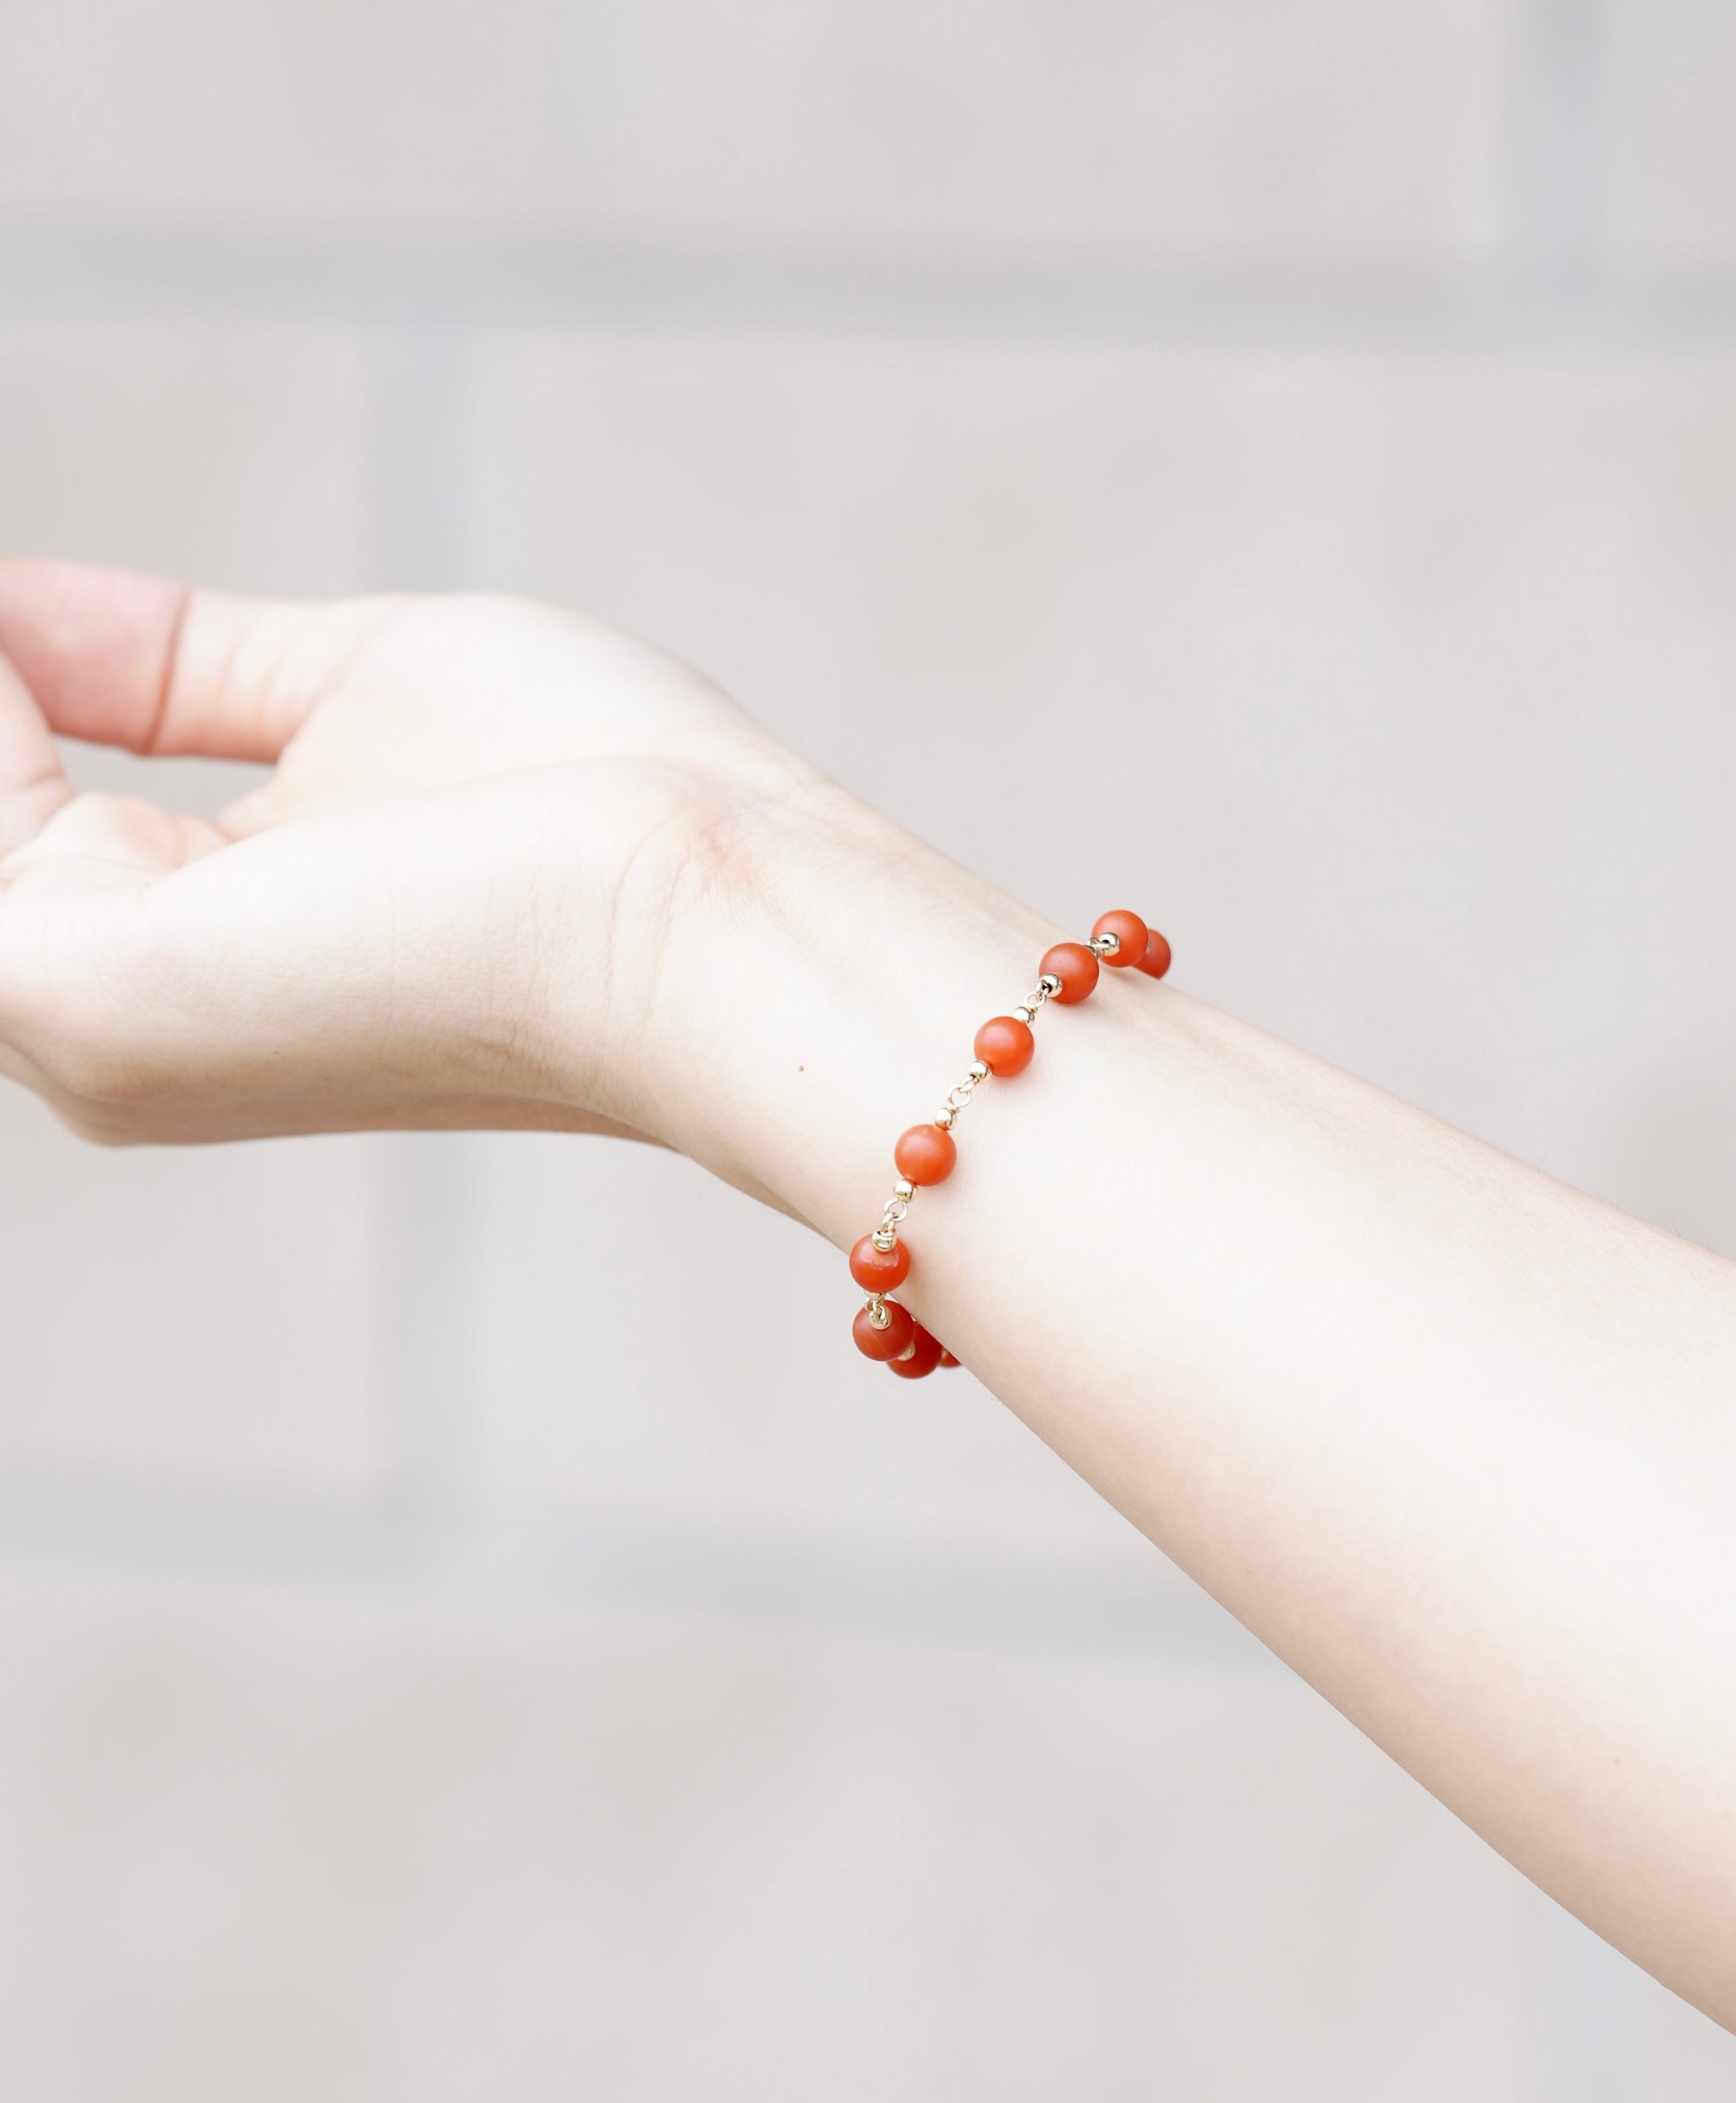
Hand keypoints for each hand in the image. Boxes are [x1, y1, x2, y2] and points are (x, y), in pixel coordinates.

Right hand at [0, 562, 824, 1148]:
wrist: (712, 909)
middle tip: (4, 600)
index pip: (3, 793)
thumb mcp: (348, 685)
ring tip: (4, 605)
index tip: (14, 595)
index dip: (4, 664)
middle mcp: (110, 1025)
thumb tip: (3, 598)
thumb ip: (164, 662)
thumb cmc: (601, 802)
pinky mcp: (71, 993)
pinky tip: (4, 616)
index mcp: (186, 956)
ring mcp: (83, 1025)